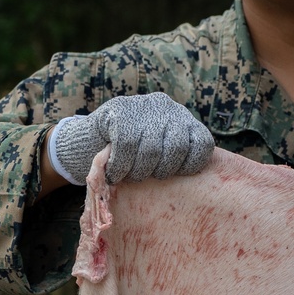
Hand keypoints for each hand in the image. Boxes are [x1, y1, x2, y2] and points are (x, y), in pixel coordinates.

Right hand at [50, 93, 214, 184]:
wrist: (91, 140)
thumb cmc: (133, 156)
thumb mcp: (160, 154)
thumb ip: (177, 161)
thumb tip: (196, 188)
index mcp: (184, 120)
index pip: (202, 143)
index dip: (191, 166)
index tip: (176, 176)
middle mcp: (168, 108)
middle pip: (177, 148)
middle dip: (161, 171)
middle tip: (146, 177)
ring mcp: (144, 107)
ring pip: (151, 150)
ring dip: (138, 172)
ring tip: (129, 177)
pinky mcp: (120, 111)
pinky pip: (127, 147)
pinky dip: (120, 167)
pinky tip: (115, 173)